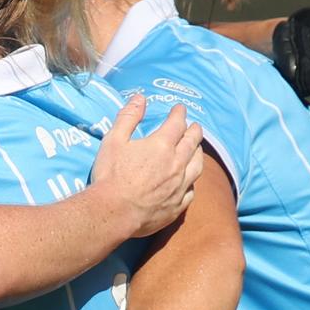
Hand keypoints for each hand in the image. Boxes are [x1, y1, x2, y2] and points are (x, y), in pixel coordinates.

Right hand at [89, 95, 205, 236]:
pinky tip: (189, 181)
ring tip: (196, 149)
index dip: (179, 113)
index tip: (179, 109)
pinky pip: (191, 191)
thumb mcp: (114, 140)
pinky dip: (192, 182)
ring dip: (198, 153)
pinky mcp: (177, 205)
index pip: (177, 123)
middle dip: (194, 130)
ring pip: (197, 165)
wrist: (114, 212)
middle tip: (194, 126)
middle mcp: (176, 163)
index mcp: (161, 145)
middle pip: (192, 142)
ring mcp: (179, 186)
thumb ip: (128, 117)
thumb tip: (140, 98)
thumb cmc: (111, 175)